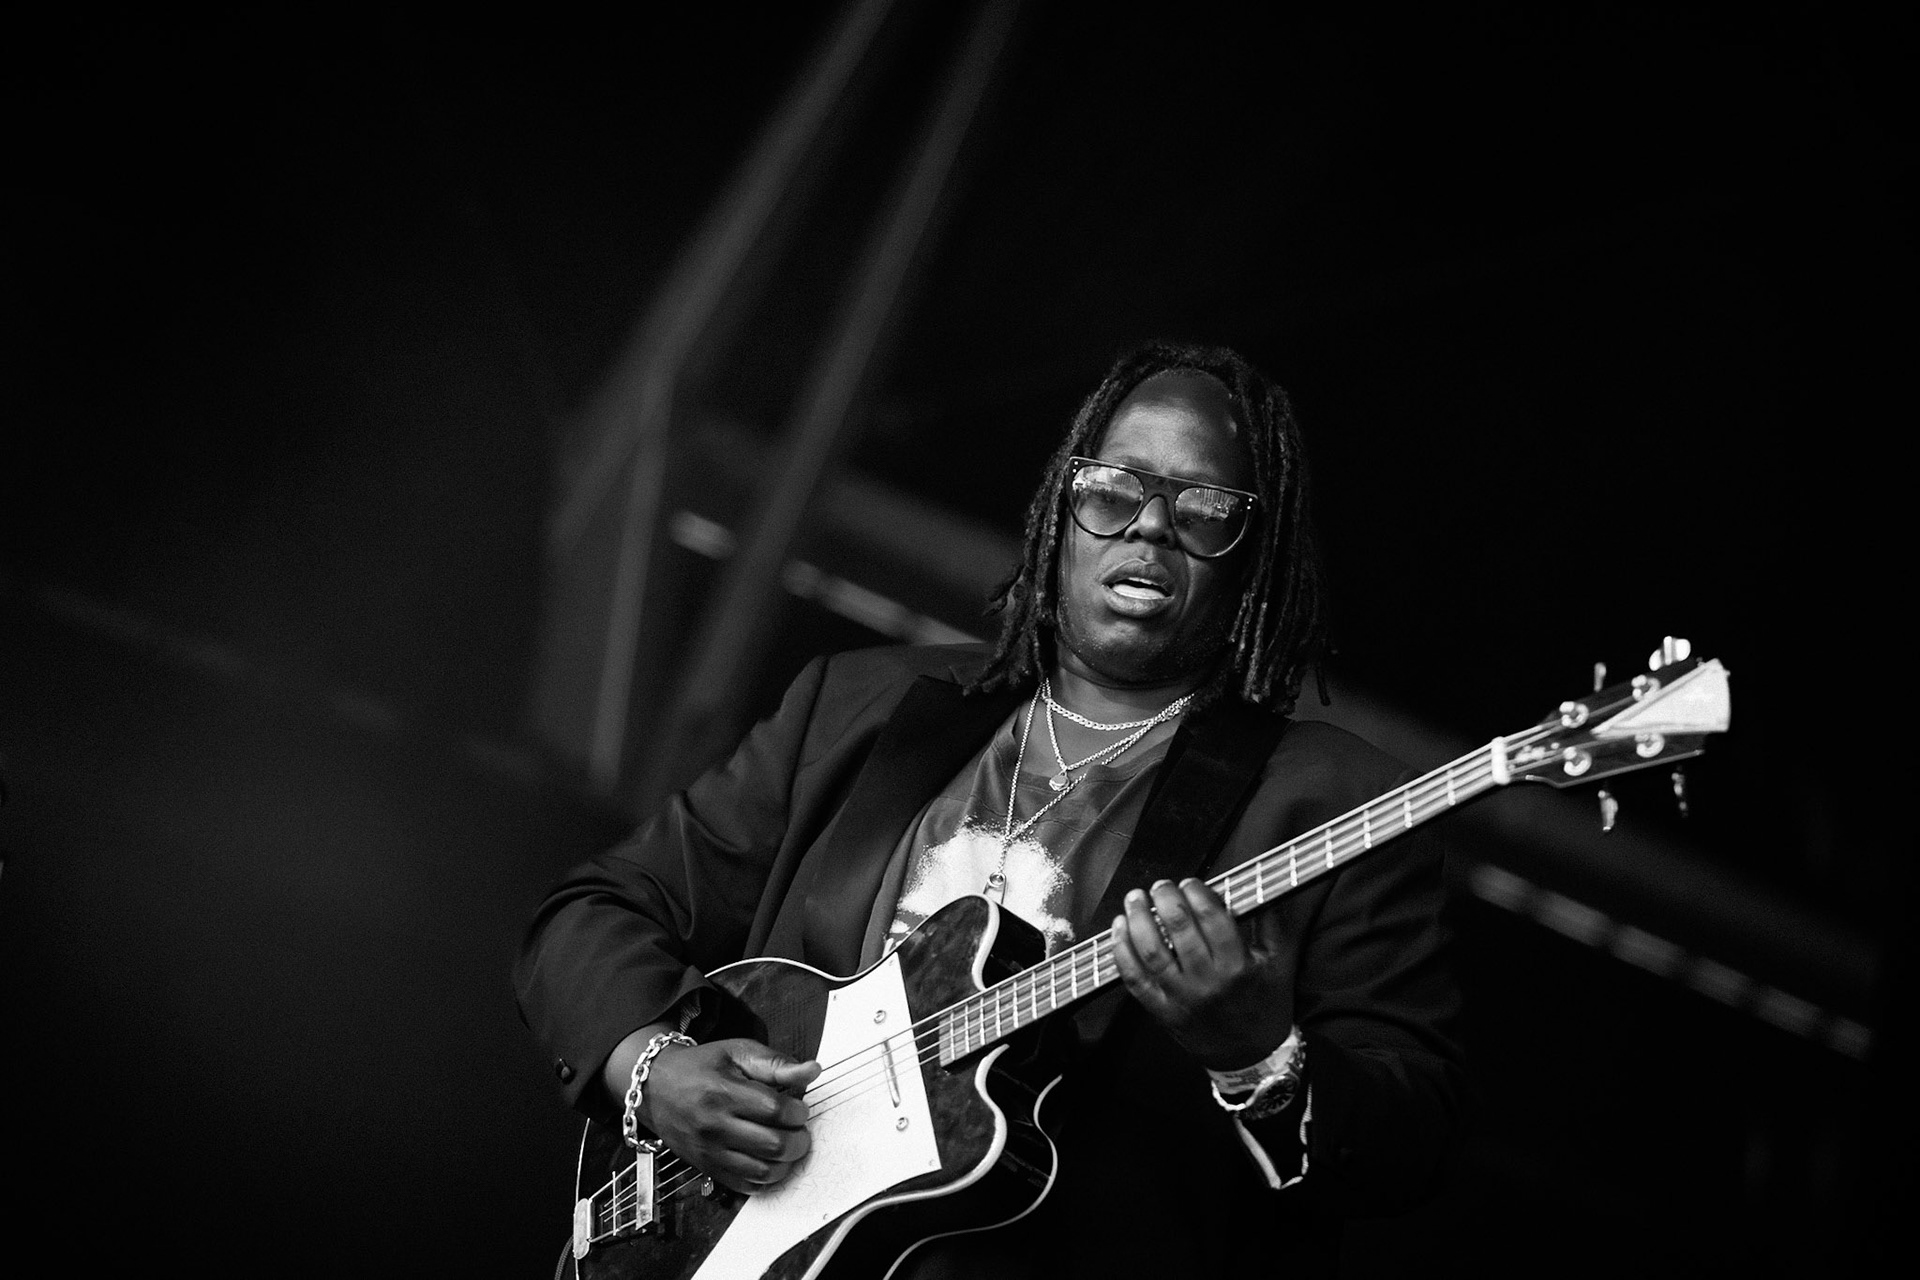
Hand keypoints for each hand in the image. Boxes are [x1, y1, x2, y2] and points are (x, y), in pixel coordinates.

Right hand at [633, 1038, 820, 1194]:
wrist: (656, 1087)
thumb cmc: (701, 1067)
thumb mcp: (737, 1052)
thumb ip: (776, 1063)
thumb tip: (812, 1071)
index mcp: (723, 1092)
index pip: (775, 1110)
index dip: (798, 1111)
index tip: (800, 1108)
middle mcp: (715, 1126)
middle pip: (773, 1145)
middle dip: (798, 1139)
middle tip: (799, 1129)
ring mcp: (710, 1152)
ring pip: (762, 1171)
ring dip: (786, 1162)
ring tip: (788, 1145)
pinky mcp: (707, 1168)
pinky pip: (745, 1186)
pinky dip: (766, 1178)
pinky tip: (770, 1160)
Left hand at [1110, 878, 1295, 1068]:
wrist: (1252, 1059)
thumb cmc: (1266, 1007)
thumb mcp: (1280, 965)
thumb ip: (1271, 924)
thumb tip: (1258, 888)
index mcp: (1238, 967)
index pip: (1212, 919)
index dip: (1198, 894)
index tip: (1190, 883)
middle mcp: (1207, 982)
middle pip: (1179, 931)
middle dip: (1166, 900)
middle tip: (1161, 886)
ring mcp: (1181, 998)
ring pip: (1152, 953)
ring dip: (1138, 921)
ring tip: (1135, 899)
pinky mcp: (1162, 1012)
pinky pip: (1135, 981)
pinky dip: (1122, 953)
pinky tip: (1119, 930)